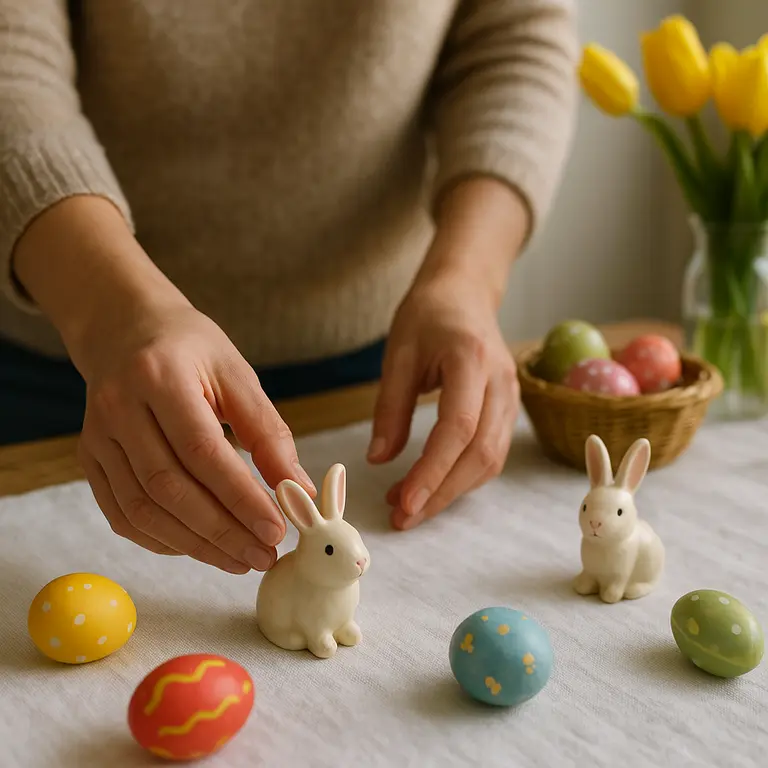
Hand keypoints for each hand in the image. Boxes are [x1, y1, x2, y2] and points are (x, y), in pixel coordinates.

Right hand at [13, 196, 313, 572]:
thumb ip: (267, 431)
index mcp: (160, 377)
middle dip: (221, 532)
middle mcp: (119, 408)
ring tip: (239, 560)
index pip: (202, 451)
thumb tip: (298, 490)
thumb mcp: (236, 373)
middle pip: (169, 488)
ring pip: (142, 510)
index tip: (276, 529)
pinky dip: (162, 540)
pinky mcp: (89, 459)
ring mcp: (97, 437)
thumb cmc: (190, 348)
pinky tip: (199, 547)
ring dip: (194, 545)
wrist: (124, 330)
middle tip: (264, 557)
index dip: (240, 497)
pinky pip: (122, 514)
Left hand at [369, 270, 518, 529]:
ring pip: (491, 459)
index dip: (432, 471)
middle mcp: (501, 382)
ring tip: (410, 506)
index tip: (404, 503)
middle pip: (481, 453)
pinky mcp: (509, 408)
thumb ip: (390, 407)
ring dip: (453, 490)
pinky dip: (464, 476)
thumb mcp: (398, 354)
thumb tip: (379, 460)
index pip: (458, 427)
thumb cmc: (427, 316)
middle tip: (402, 516)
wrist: (464, 293)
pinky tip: (434, 485)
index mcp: (471, 359)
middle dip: (442, 492)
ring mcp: (511, 396)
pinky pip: (493, 452)